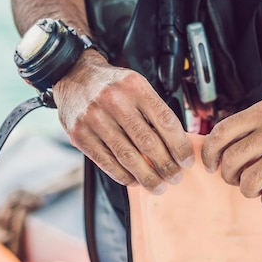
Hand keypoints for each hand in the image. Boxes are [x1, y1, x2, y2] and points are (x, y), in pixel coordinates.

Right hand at [53, 51, 194, 193]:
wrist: (74, 75)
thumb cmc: (113, 85)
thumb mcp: (138, 86)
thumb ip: (155, 111)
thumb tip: (177, 146)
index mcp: (135, 86)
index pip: (165, 121)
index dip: (180, 146)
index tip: (187, 161)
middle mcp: (114, 101)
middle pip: (148, 142)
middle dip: (166, 165)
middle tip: (175, 177)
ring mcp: (94, 118)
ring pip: (127, 156)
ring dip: (146, 176)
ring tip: (158, 186)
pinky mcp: (79, 134)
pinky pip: (106, 162)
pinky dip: (123, 175)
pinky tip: (134, 181)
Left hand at [201, 97, 261, 207]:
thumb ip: (250, 125)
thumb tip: (216, 150)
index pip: (221, 132)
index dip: (208, 153)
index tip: (210, 165)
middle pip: (231, 161)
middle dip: (228, 176)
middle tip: (236, 178)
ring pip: (249, 183)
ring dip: (247, 190)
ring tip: (257, 187)